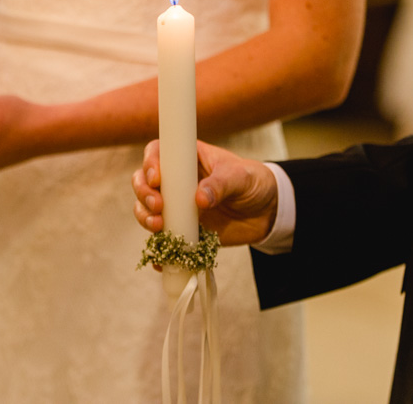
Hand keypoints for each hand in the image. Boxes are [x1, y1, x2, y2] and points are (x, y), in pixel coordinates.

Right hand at [132, 140, 278, 246]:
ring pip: (146, 209)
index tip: (157, 179)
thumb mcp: (241, 177)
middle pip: (143, 182)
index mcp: (187, 159)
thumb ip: (221, 185)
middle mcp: (176, 181)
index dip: (150, 163)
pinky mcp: (183, 229)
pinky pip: (162, 239)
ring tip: (158, 226)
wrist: (268, 213)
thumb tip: (199, 199)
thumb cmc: (254, 182)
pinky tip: (160, 259)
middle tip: (158, 206)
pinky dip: (158, 251)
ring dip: (145, 218)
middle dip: (143, 194)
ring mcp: (177, 206)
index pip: (157, 152)